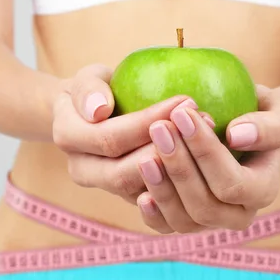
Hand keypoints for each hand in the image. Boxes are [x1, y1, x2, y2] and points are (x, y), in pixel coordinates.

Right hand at [52, 64, 198, 203]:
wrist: (93, 115)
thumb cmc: (96, 90)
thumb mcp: (87, 78)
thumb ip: (88, 88)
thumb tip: (99, 109)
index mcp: (68, 138)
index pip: (110, 137)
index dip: (148, 123)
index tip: (184, 101)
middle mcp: (82, 170)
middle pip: (124, 174)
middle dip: (167, 151)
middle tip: (205, 123)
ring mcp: (107, 188)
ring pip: (143, 191)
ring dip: (179, 167)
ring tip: (211, 136)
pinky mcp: (131, 197)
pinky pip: (158, 201)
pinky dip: (183, 182)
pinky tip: (208, 158)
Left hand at [136, 85, 279, 232]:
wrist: (248, 130)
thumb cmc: (264, 114)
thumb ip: (270, 126)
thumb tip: (236, 135)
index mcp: (263, 190)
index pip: (232, 182)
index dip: (206, 152)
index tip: (182, 114)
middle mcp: (239, 214)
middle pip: (206, 207)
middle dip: (180, 169)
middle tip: (159, 128)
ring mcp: (212, 222)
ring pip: (184, 222)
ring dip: (162, 190)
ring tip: (145, 156)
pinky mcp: (187, 220)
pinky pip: (167, 228)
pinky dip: (153, 214)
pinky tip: (139, 193)